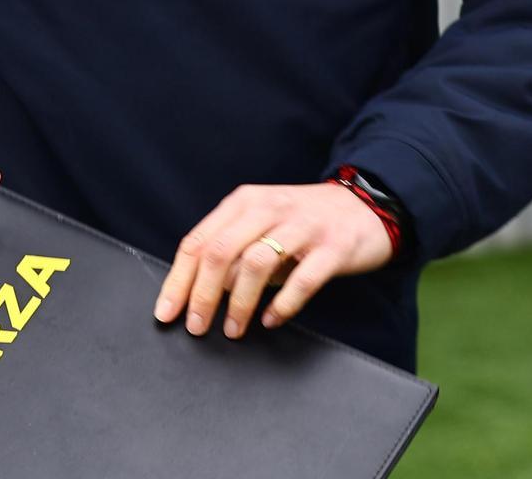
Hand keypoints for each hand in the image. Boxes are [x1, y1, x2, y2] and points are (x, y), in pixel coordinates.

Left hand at [153, 182, 393, 339]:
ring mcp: (302, 226)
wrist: (365, 205)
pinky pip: (302, 279)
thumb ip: (234, 248)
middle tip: (196, 327)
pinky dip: (283, 304)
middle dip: (202, 293)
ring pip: (256, 262)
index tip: (166, 313)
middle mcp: (269, 208)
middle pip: (221, 250)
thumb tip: (199, 289)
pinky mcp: (332, 247)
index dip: (179, 279)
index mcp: (244, 202)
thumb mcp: (263, 224)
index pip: (199, 240)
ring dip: (239, 301)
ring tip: (233, 330)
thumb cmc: (304, 221)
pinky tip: (272, 320)